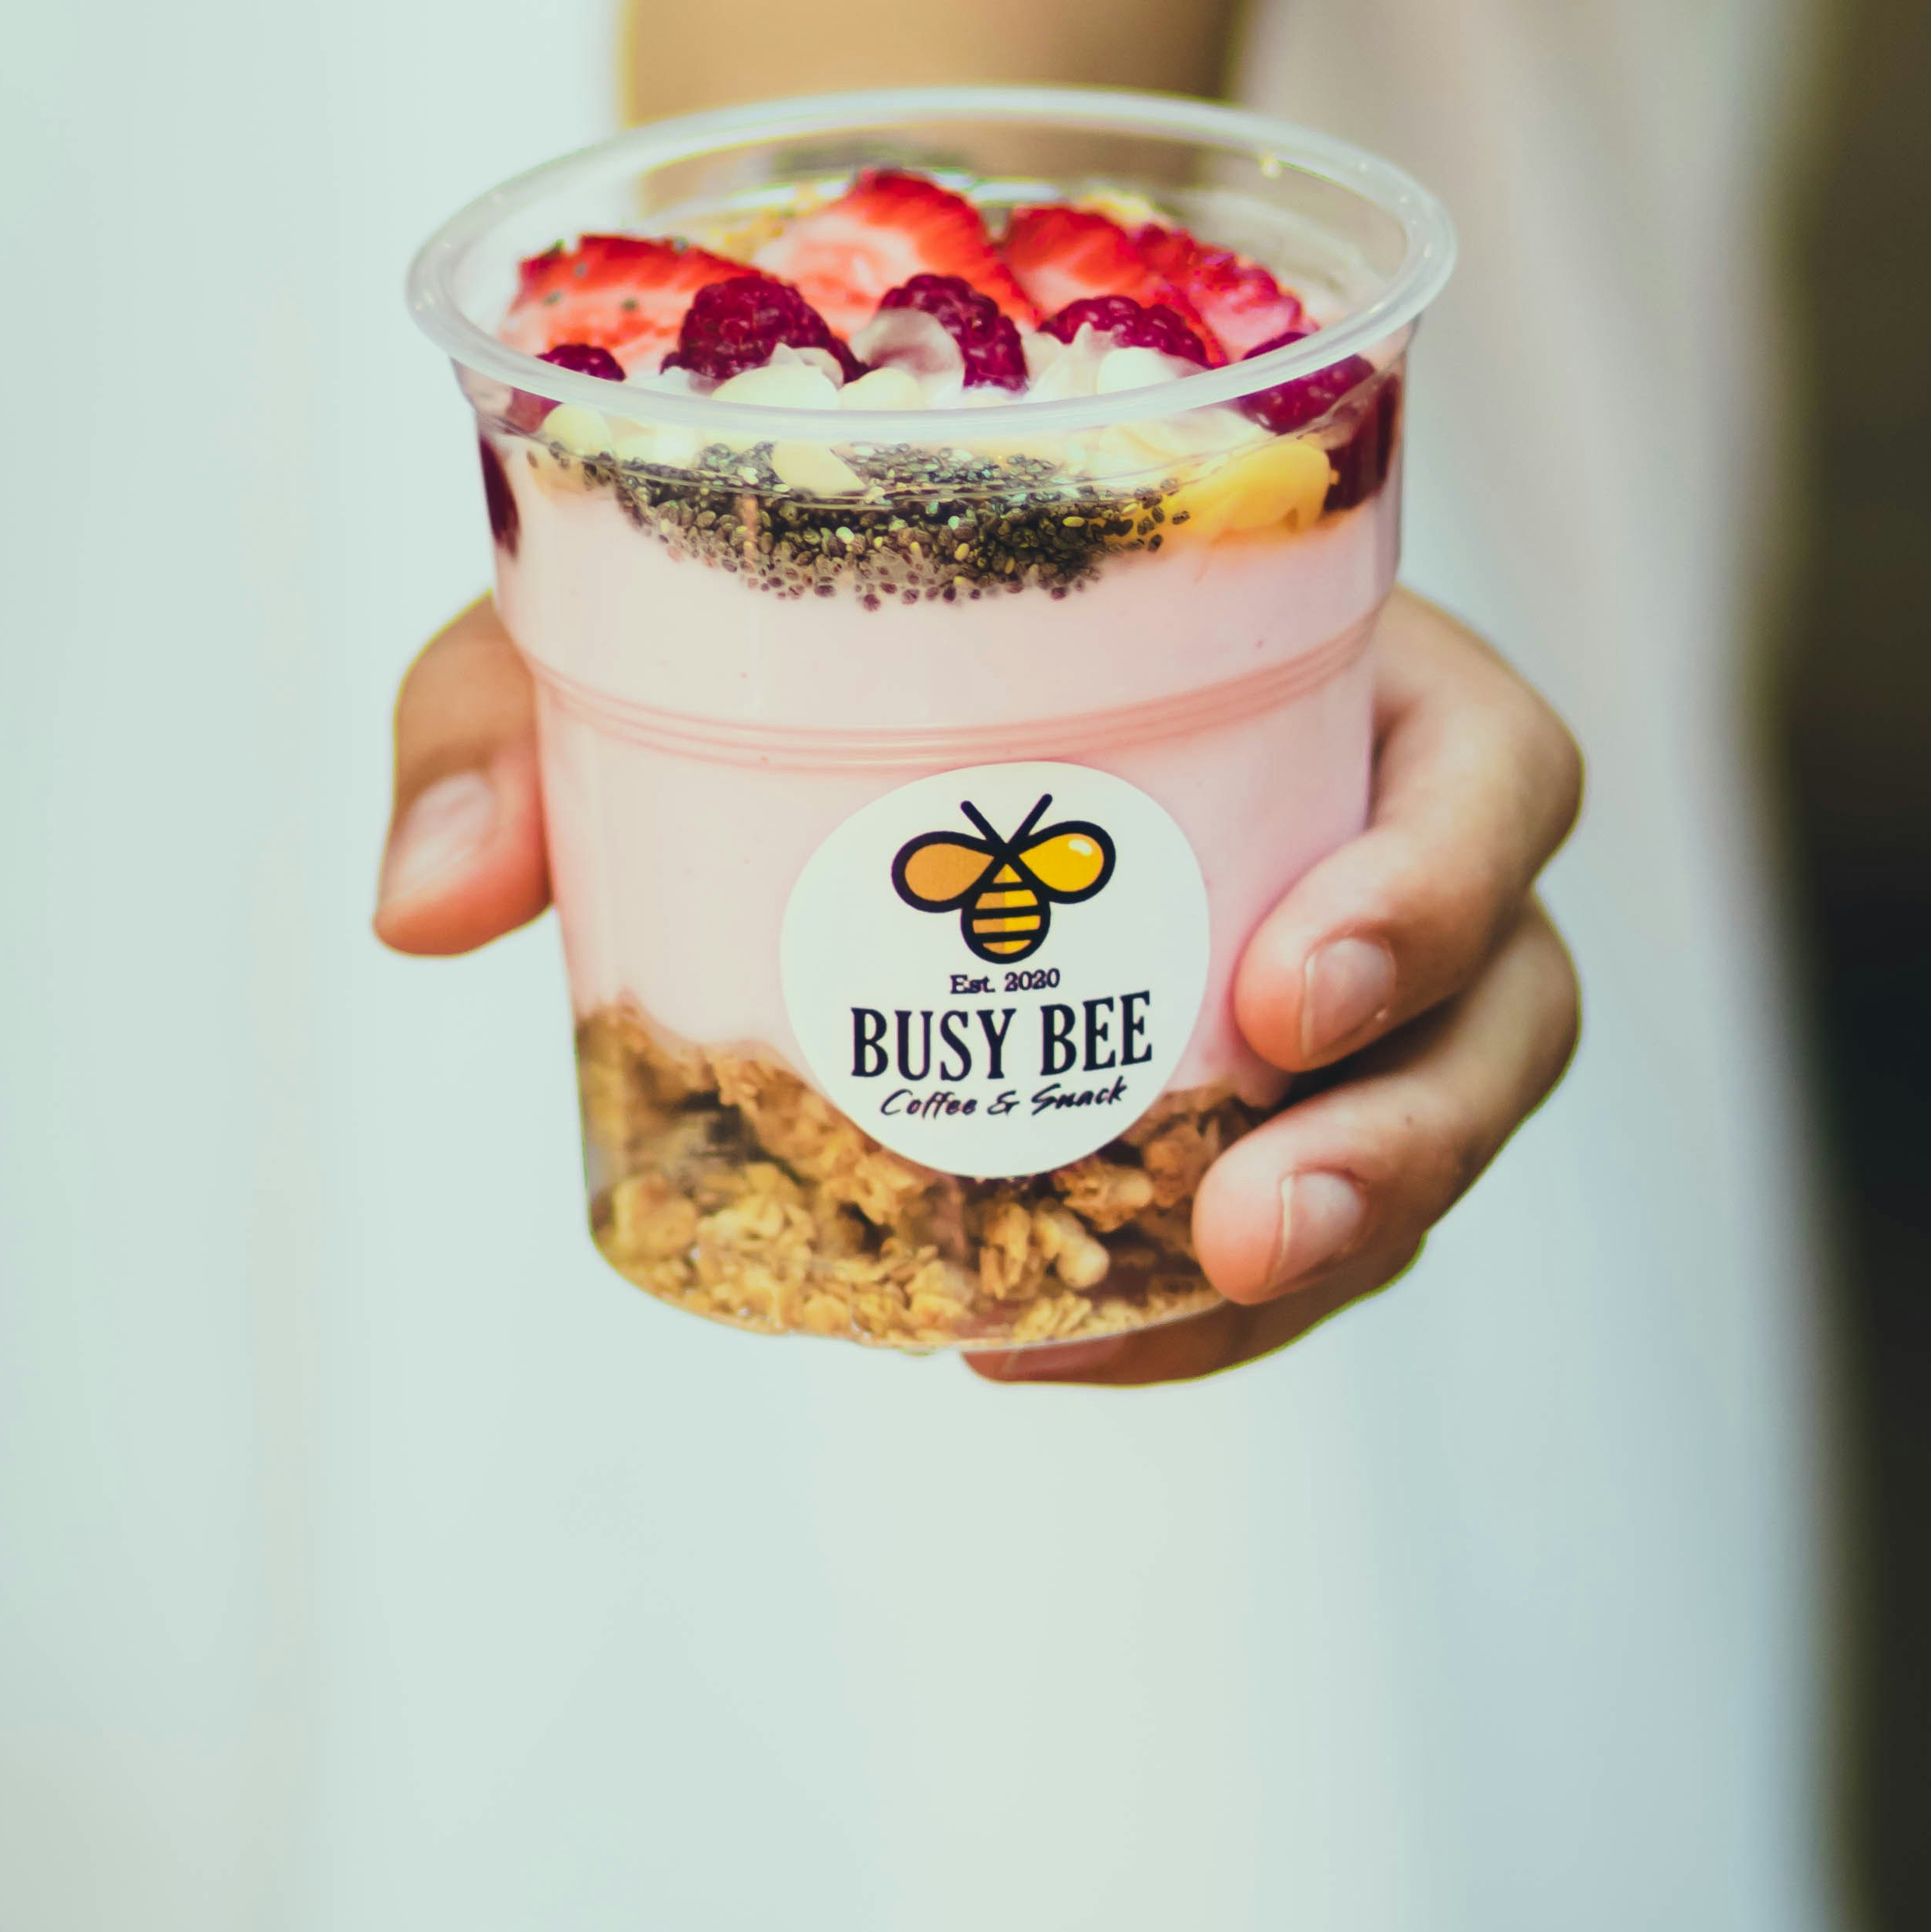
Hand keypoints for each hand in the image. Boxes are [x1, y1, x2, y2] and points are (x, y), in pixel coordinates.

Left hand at [374, 585, 1581, 1384]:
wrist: (789, 648)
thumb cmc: (779, 586)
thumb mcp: (644, 605)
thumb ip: (518, 713)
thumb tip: (426, 906)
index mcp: (1331, 658)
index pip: (1496, 772)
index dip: (1440, 887)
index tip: (1289, 989)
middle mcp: (1370, 822)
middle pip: (1504, 1000)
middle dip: (1409, 1133)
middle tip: (1247, 1223)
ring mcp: (1338, 979)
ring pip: (1426, 1134)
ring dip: (1334, 1245)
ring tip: (1167, 1315)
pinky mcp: (1260, 1102)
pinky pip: (1296, 1224)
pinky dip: (1193, 1309)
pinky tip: (1045, 1345)